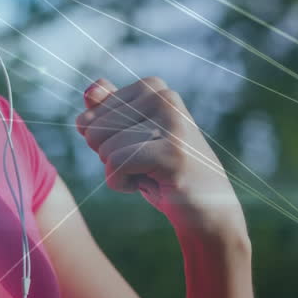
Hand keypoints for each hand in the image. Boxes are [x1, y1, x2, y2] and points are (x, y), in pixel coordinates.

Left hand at [76, 76, 245, 237]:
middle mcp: (164, 97)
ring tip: (154, 173)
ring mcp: (171, 123)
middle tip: (147, 165)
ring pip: (104, 148)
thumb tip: (89, 91)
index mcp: (152, 87)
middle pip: (93, 131)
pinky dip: (123, 184)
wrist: (207, 209)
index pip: (89, 117)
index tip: (139, 150)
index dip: (105, 144)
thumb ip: (106, 110)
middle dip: (109, 157)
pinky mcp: (171, 151)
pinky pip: (115, 165)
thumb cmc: (161, 171)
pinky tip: (154, 184)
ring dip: (120, 172)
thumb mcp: (128, 137)